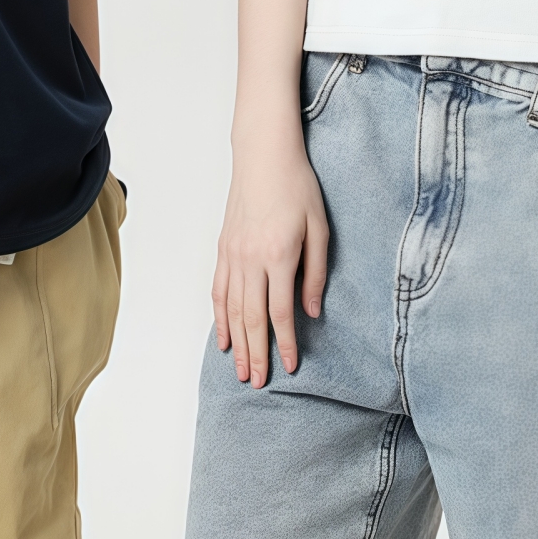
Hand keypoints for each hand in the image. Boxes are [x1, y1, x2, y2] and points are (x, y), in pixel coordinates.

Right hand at [213, 137, 329, 388]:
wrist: (264, 156)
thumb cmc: (297, 186)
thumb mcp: (319, 228)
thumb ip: (316, 272)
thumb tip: (312, 312)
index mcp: (279, 255)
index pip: (281, 312)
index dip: (285, 343)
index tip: (290, 366)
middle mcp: (251, 259)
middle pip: (252, 318)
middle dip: (256, 353)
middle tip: (257, 382)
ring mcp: (233, 254)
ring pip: (232, 308)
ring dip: (237, 342)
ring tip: (240, 369)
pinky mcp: (223, 248)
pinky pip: (218, 290)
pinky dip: (219, 317)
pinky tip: (223, 336)